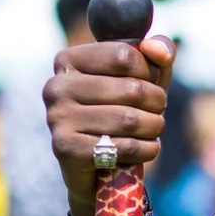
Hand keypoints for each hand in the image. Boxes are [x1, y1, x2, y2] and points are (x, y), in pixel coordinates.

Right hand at [44, 36, 173, 215]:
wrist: (99, 166)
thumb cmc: (124, 111)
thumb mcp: (145, 77)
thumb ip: (158, 52)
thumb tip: (157, 48)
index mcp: (68, 60)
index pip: (125, 55)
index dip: (150, 72)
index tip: (151, 84)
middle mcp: (56, 86)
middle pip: (132, 88)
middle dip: (158, 103)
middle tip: (158, 112)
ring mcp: (57, 118)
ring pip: (130, 119)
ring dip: (154, 127)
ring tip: (153, 130)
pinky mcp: (65, 148)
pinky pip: (123, 146)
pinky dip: (146, 149)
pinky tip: (146, 149)